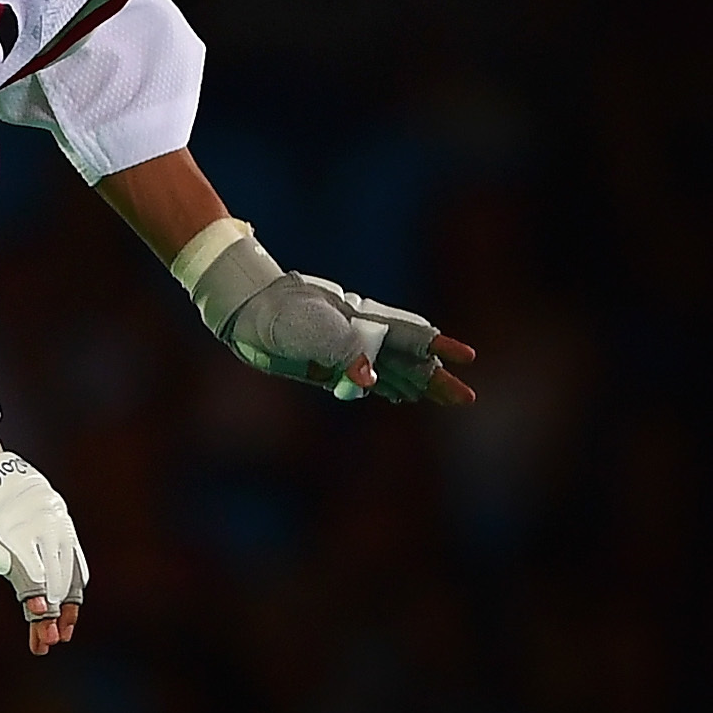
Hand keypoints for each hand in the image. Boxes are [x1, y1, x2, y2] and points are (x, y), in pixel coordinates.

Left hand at [224, 271, 477, 405]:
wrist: (246, 312)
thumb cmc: (279, 312)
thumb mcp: (309, 330)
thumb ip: (342, 352)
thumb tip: (369, 381)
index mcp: (362, 322)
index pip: (409, 335)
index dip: (438, 347)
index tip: (467, 357)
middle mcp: (359, 338)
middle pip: (407, 360)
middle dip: (436, 378)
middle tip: (466, 398)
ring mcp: (345, 354)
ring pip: (391, 373)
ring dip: (418, 387)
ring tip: (448, 400)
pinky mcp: (328, 369)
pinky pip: (365, 382)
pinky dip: (387, 389)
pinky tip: (402, 397)